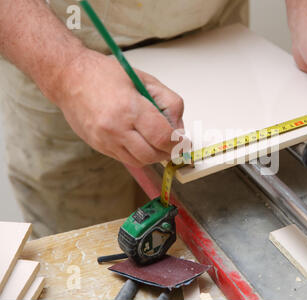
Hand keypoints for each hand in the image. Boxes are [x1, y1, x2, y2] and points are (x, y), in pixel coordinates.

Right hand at [47, 49, 184, 167]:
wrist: (68, 78)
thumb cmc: (104, 74)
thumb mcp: (145, 80)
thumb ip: (169, 102)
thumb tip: (179, 127)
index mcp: (130, 108)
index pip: (163, 137)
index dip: (178, 142)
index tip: (183, 140)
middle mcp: (116, 128)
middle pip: (153, 154)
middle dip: (168, 151)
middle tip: (173, 142)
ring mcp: (105, 140)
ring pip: (140, 161)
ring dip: (153, 155)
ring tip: (155, 140)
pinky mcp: (98, 146)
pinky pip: (126, 159)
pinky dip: (138, 154)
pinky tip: (139, 139)